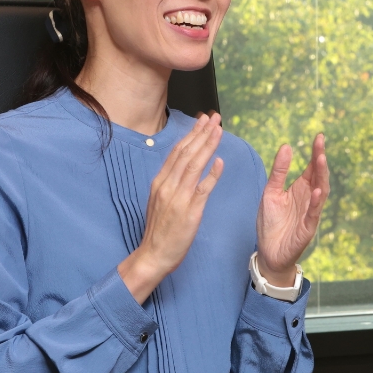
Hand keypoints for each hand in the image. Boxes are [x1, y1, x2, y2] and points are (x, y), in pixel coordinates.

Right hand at [119, 113, 223, 303]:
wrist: (153, 255)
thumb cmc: (159, 229)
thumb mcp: (160, 199)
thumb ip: (171, 182)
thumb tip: (183, 166)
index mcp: (160, 181)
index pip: (178, 151)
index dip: (192, 134)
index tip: (203, 121)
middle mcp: (167, 185)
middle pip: (186, 153)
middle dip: (202, 133)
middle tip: (215, 117)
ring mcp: (178, 198)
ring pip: (194, 166)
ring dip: (207, 146)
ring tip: (219, 130)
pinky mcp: (189, 212)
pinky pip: (202, 190)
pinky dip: (212, 175)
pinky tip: (219, 162)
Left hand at [256, 134, 328, 286]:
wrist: (269, 252)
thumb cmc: (271, 223)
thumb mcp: (271, 192)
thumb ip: (279, 172)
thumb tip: (286, 146)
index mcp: (299, 189)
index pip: (311, 168)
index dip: (315, 153)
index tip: (319, 137)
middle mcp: (308, 198)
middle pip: (318, 176)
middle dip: (320, 159)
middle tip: (320, 142)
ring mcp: (309, 212)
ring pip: (320, 192)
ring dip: (321, 176)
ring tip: (320, 159)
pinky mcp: (307, 228)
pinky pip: (314, 213)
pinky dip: (315, 202)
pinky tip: (316, 190)